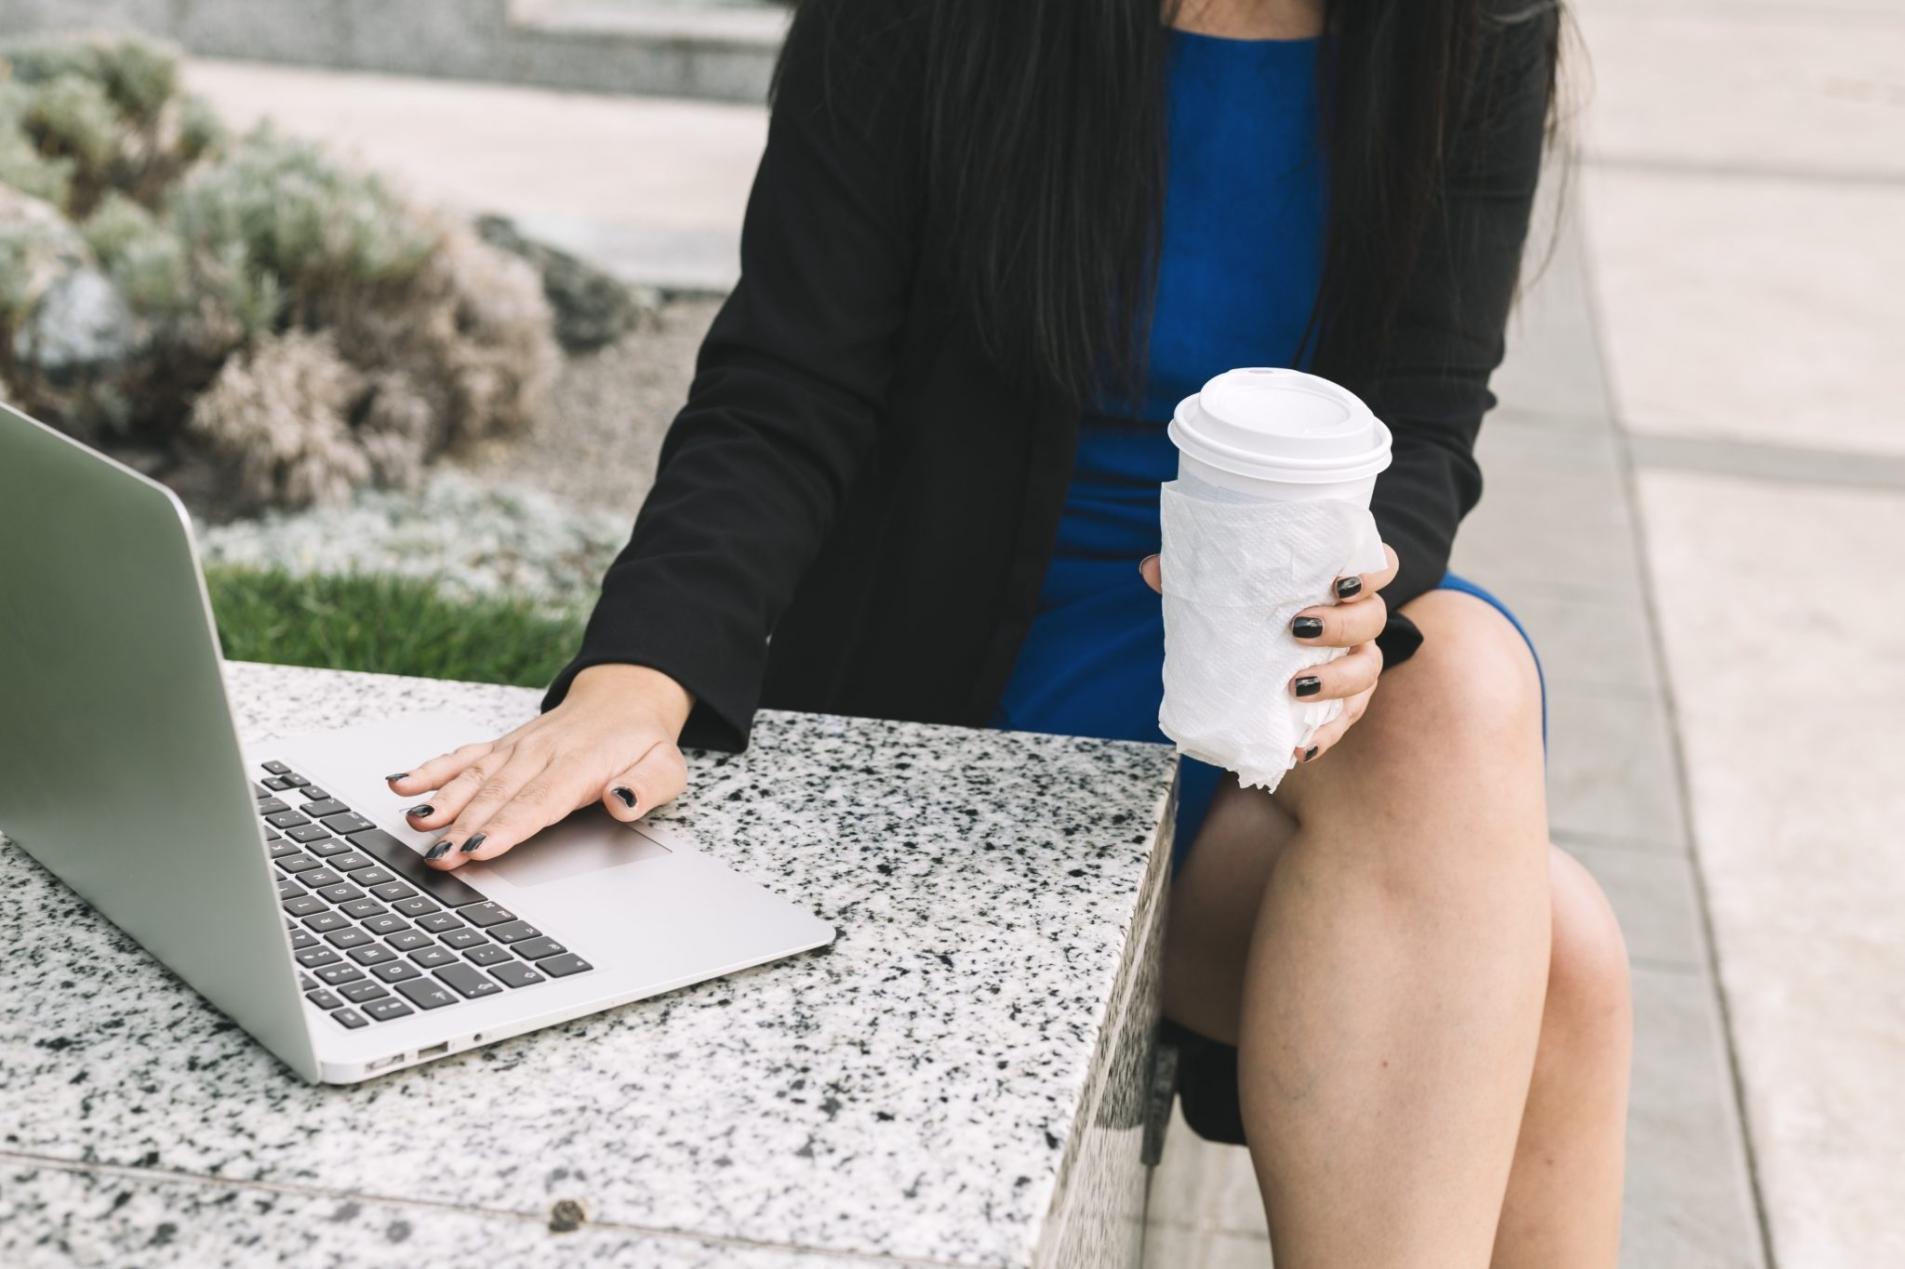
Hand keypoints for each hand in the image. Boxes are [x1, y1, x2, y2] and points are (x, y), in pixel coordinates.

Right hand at [386, 664, 694, 869]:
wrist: (624, 697)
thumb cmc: (642, 741)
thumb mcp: (666, 768)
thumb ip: (646, 787)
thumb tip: (621, 802)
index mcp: (581, 763)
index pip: (539, 800)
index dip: (507, 826)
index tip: (481, 848)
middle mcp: (541, 753)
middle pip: (498, 795)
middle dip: (465, 828)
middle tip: (439, 858)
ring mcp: (517, 747)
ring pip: (474, 777)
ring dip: (443, 803)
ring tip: (416, 826)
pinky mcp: (502, 745)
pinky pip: (463, 756)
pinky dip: (430, 770)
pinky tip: (403, 785)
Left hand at [1140, 545, 1399, 764]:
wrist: (1265, 646)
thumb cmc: (1254, 602)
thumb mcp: (1226, 583)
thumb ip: (1196, 573)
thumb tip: (1151, 568)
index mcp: (1341, 581)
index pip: (1380, 565)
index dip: (1371, 571)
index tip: (1339, 580)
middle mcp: (1359, 620)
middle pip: (1373, 618)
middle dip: (1342, 625)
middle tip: (1298, 628)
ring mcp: (1357, 662)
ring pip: (1369, 670)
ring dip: (1337, 680)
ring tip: (1297, 687)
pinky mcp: (1345, 703)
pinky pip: (1346, 721)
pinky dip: (1325, 736)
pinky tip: (1301, 749)